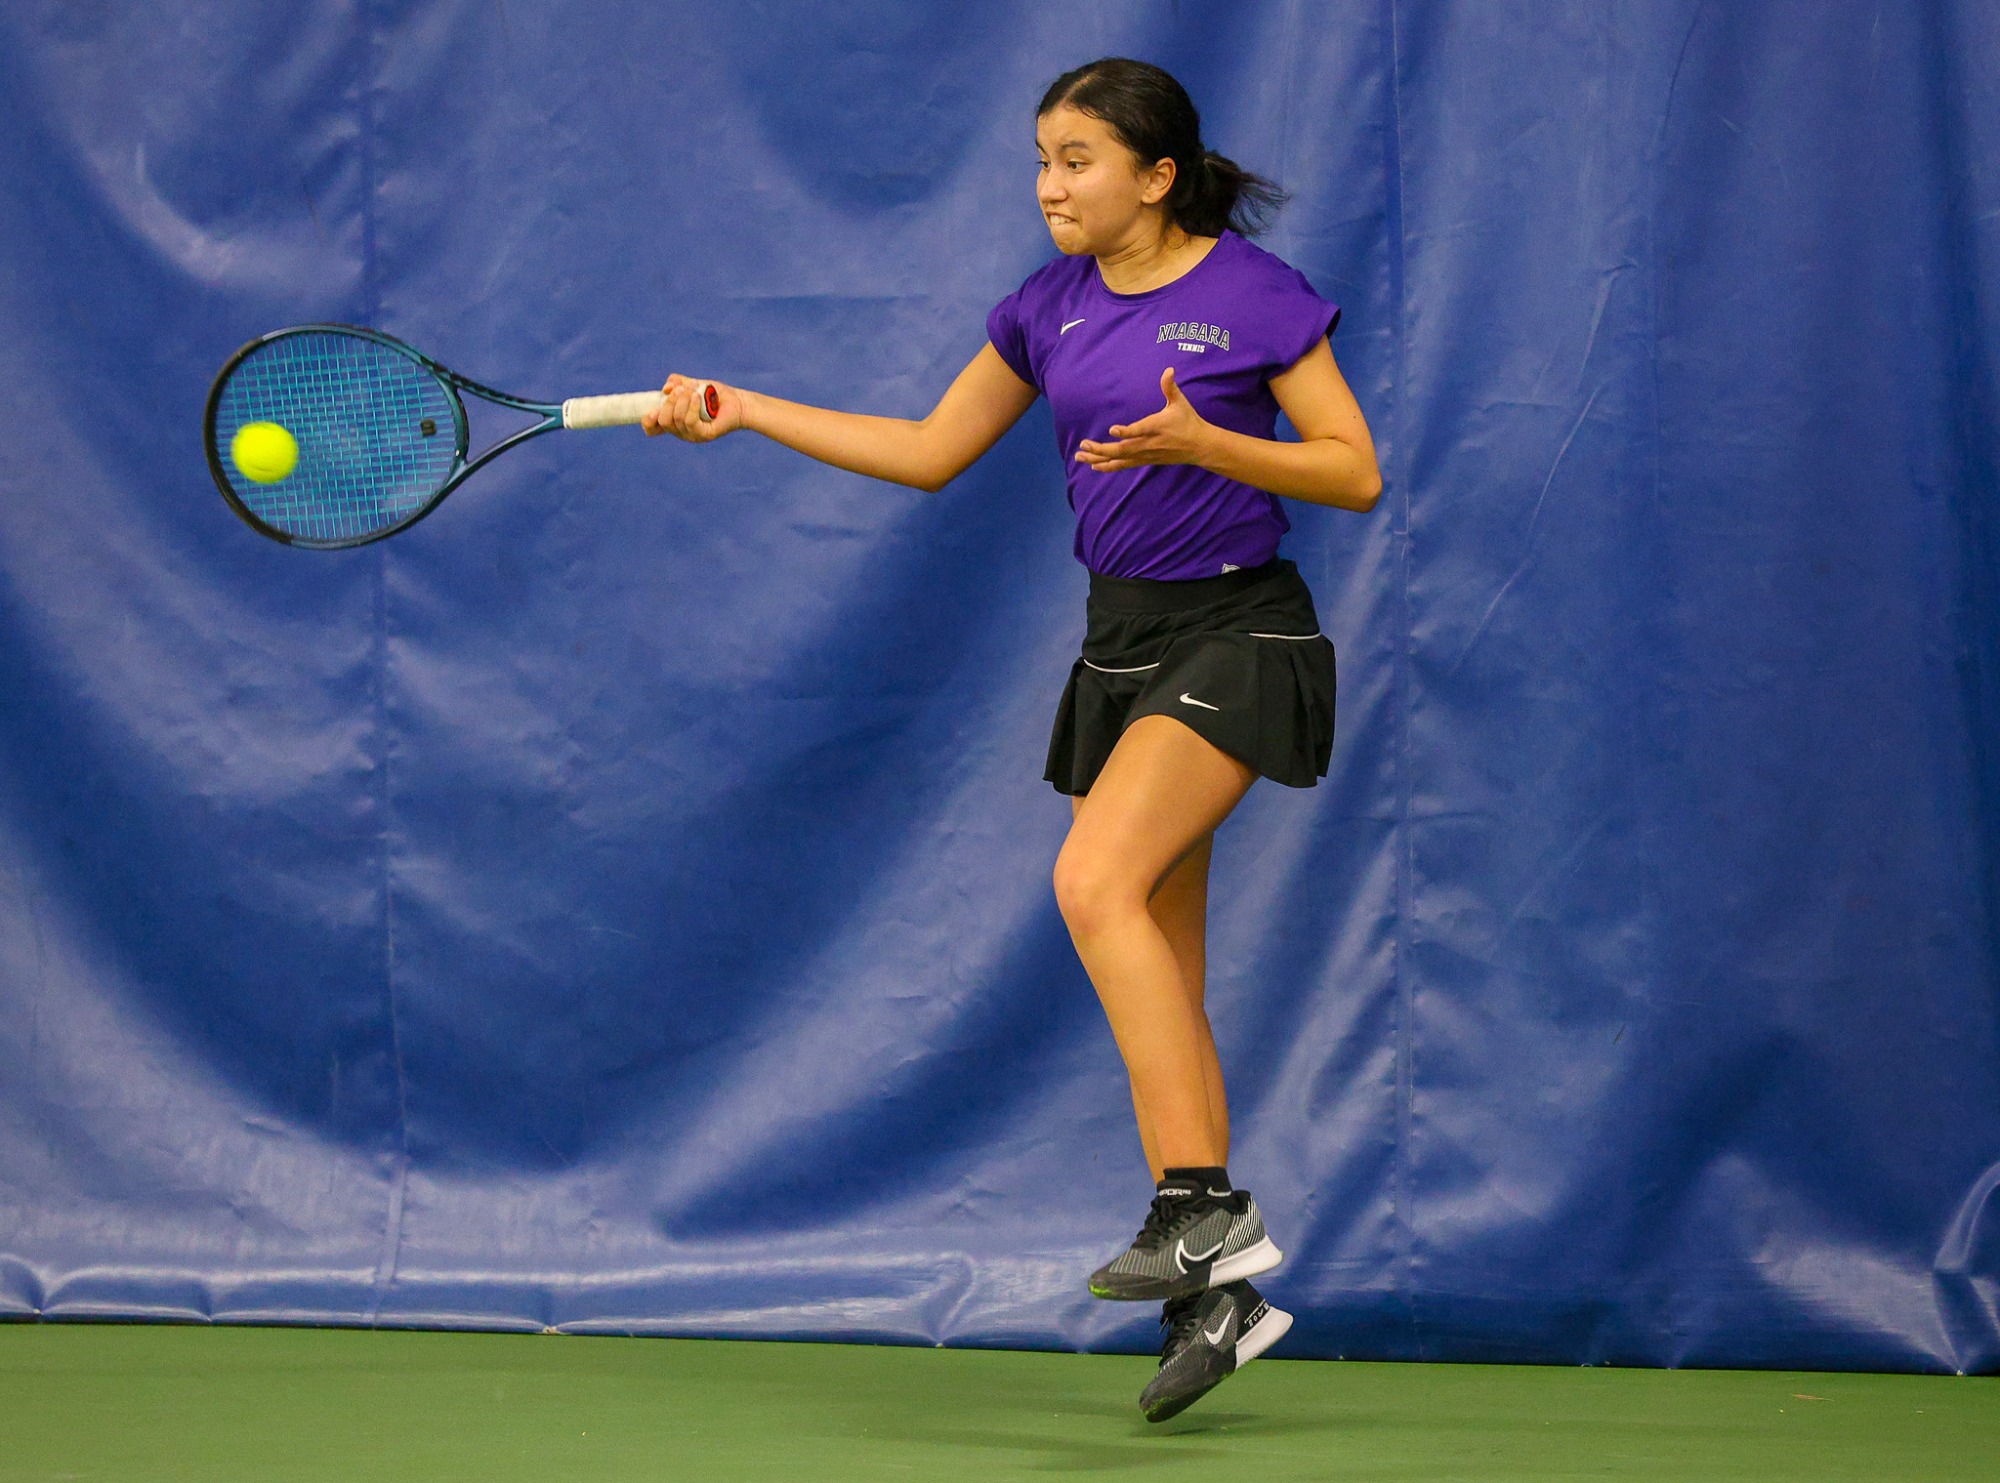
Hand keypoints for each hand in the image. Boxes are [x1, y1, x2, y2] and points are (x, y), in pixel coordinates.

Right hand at [641, 373, 744, 441]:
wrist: (737, 401)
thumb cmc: (714, 394)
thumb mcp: (692, 384)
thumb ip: (677, 383)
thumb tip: (666, 388)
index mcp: (674, 421)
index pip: (652, 429)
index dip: (648, 421)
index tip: (654, 408)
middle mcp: (680, 431)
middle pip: (663, 420)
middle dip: (670, 401)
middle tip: (683, 388)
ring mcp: (692, 435)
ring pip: (676, 419)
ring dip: (682, 400)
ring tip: (694, 390)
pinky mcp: (704, 435)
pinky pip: (690, 422)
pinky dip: (692, 406)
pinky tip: (698, 397)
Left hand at [1073, 367, 1213, 472]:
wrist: (1199, 446)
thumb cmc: (1188, 421)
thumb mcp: (1180, 402)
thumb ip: (1170, 387)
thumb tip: (1169, 369)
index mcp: (1156, 427)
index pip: (1140, 430)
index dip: (1126, 431)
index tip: (1112, 430)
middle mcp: (1148, 443)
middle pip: (1123, 449)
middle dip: (1101, 449)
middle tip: (1083, 445)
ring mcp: (1145, 454)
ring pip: (1119, 459)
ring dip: (1098, 458)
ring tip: (1079, 456)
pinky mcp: (1143, 460)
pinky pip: (1123, 465)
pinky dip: (1108, 466)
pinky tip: (1093, 466)